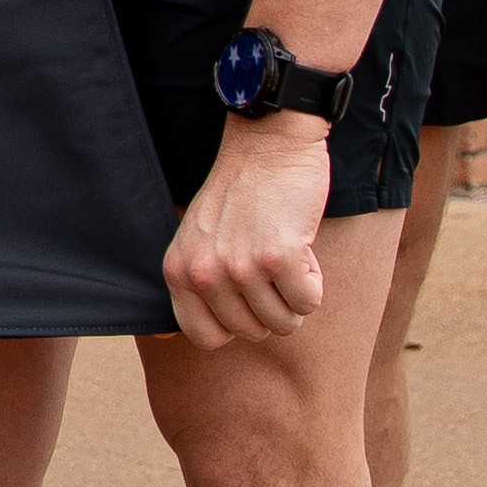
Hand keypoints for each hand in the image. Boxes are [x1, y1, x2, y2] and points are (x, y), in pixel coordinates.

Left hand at [163, 111, 338, 346]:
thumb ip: (193, 285)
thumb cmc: (238, 194)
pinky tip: (299, 247)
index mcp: (179, 272)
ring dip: (294, 293)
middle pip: (252, 333)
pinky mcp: (278, 258)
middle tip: (268, 262)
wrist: (266, 144)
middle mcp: (204, 274)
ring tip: (283, 252)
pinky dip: (313, 281)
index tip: (244, 296)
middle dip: (271, 305)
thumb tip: (173, 341)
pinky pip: (308, 303)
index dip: (235, 323)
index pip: (205, 337)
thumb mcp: (196, 240)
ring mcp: (240, 267)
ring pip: (284, 323)